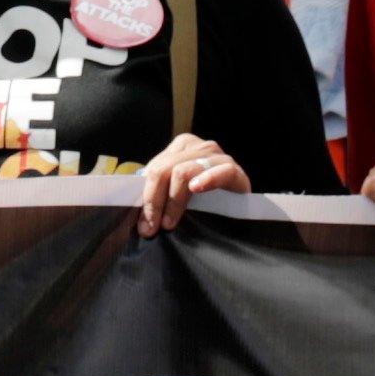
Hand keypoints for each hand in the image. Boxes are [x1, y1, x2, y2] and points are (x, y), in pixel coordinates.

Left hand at [135, 134, 251, 234]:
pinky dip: (207, 179)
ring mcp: (217, 156)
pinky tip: (196, 188)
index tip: (141, 224)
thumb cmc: (206, 202)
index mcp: (181, 147)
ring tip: (169, 223)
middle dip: (155, 202)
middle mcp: (199, 147)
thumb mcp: (177, 194)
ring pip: (184, 172)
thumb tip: (135, 213)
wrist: (239, 207)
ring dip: (173, 201)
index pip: (155, 168)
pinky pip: (221, 171)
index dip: (146, 196)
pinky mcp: (235, 170)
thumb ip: (159, 194)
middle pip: (165, 170)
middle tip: (151, 228)